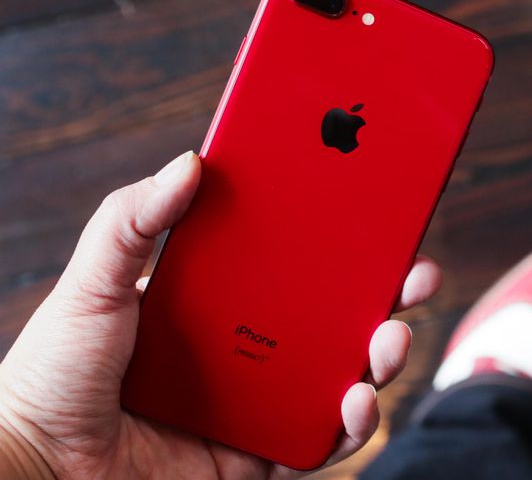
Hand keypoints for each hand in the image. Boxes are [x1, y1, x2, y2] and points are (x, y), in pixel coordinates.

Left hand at [0, 151, 441, 478]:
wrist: (37, 465)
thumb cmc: (56, 372)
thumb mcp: (93, 282)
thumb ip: (133, 219)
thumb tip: (190, 161)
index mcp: (225, 300)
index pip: (298, 262)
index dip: (345, 241)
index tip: (380, 210)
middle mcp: (253, 347)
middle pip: (338, 317)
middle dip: (389, 295)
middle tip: (415, 272)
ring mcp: (261, 400)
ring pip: (346, 375)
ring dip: (384, 356)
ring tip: (389, 338)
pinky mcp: (261, 453)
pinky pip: (322, 440)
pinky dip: (352, 424)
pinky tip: (353, 399)